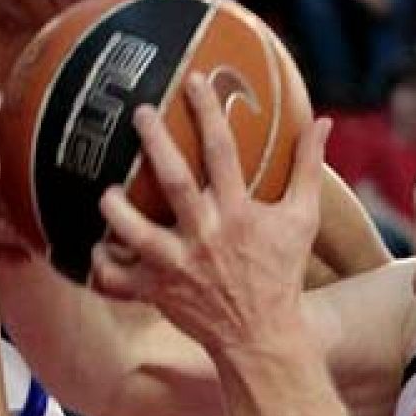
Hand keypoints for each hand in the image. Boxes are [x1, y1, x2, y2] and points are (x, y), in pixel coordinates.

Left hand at [90, 73, 329, 353]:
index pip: (223, 152)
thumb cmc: (281, 271)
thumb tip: (321, 120)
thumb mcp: (303, 219)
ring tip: (106, 189)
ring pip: (135, 232)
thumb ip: (307, 168)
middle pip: (173, 182)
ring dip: (116, 209)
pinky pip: (116, 278)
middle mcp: (205, 236)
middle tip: (140, 112)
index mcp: (238, 213)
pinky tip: (95, 243)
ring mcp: (176, 266)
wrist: (262, 335)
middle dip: (155, 143)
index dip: (208, 112)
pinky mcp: (156, 293)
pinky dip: (101, 262)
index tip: (194, 80)